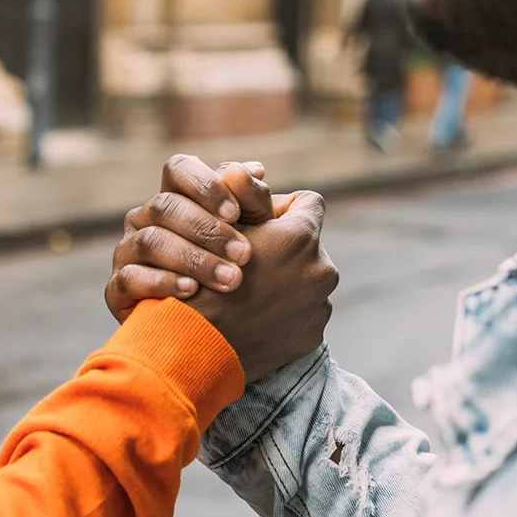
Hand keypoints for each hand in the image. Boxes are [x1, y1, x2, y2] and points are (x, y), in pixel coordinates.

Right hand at [106, 155, 276, 321]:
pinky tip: (191, 290)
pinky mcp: (117, 289)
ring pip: (151, 241)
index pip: (178, 169)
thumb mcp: (253, 233)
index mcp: (175, 196)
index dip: (204, 185)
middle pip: (166, 206)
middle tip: (244, 255)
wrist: (213, 326)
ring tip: (230, 279)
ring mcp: (127, 253)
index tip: (236, 213)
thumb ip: (253, 201)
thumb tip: (253, 169)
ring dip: (194, 259)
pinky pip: (130, 278)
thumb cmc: (233, 267)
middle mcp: (144, 219)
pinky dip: (162, 282)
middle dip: (208, 230)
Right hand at [185, 189, 336, 380]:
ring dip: (284, 281)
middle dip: (283, 248)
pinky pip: (303, 314)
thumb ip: (242, 196)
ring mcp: (319, 306)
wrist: (194, 347)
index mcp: (301, 236)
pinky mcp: (311, 337)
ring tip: (251, 291)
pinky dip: (283, 313)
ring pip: (306, 280)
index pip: (308, 203)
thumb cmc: (200, 279)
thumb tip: (250, 170)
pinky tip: (255, 317)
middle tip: (249, 258)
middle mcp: (322, 269)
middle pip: (307, 245)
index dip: (280, 209)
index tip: (259, 222)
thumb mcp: (219, 227)